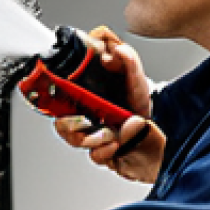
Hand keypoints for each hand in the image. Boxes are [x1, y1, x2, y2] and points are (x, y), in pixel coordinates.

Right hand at [54, 28, 165, 182]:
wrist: (156, 119)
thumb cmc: (137, 96)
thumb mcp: (134, 74)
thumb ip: (127, 59)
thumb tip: (114, 53)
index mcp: (84, 98)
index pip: (58, 103)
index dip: (54, 104)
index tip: (64, 102)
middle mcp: (85, 118)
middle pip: (62, 126)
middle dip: (70, 126)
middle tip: (84, 120)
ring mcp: (94, 136)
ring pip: (76, 142)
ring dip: (90, 139)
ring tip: (110, 134)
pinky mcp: (104, 152)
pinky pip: (95, 157)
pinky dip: (103, 152)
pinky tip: (115, 145)